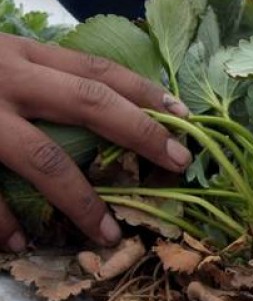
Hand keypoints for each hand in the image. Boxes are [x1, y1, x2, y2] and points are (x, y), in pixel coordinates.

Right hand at [0, 33, 191, 250]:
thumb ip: (38, 76)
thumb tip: (101, 104)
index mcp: (19, 55)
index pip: (99, 71)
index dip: (147, 92)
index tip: (186, 117)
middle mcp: (3, 78)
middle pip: (88, 103)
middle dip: (140, 133)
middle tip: (176, 163)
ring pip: (40, 159)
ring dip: (81, 201)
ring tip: (108, 236)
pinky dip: (2, 222)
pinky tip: (19, 244)